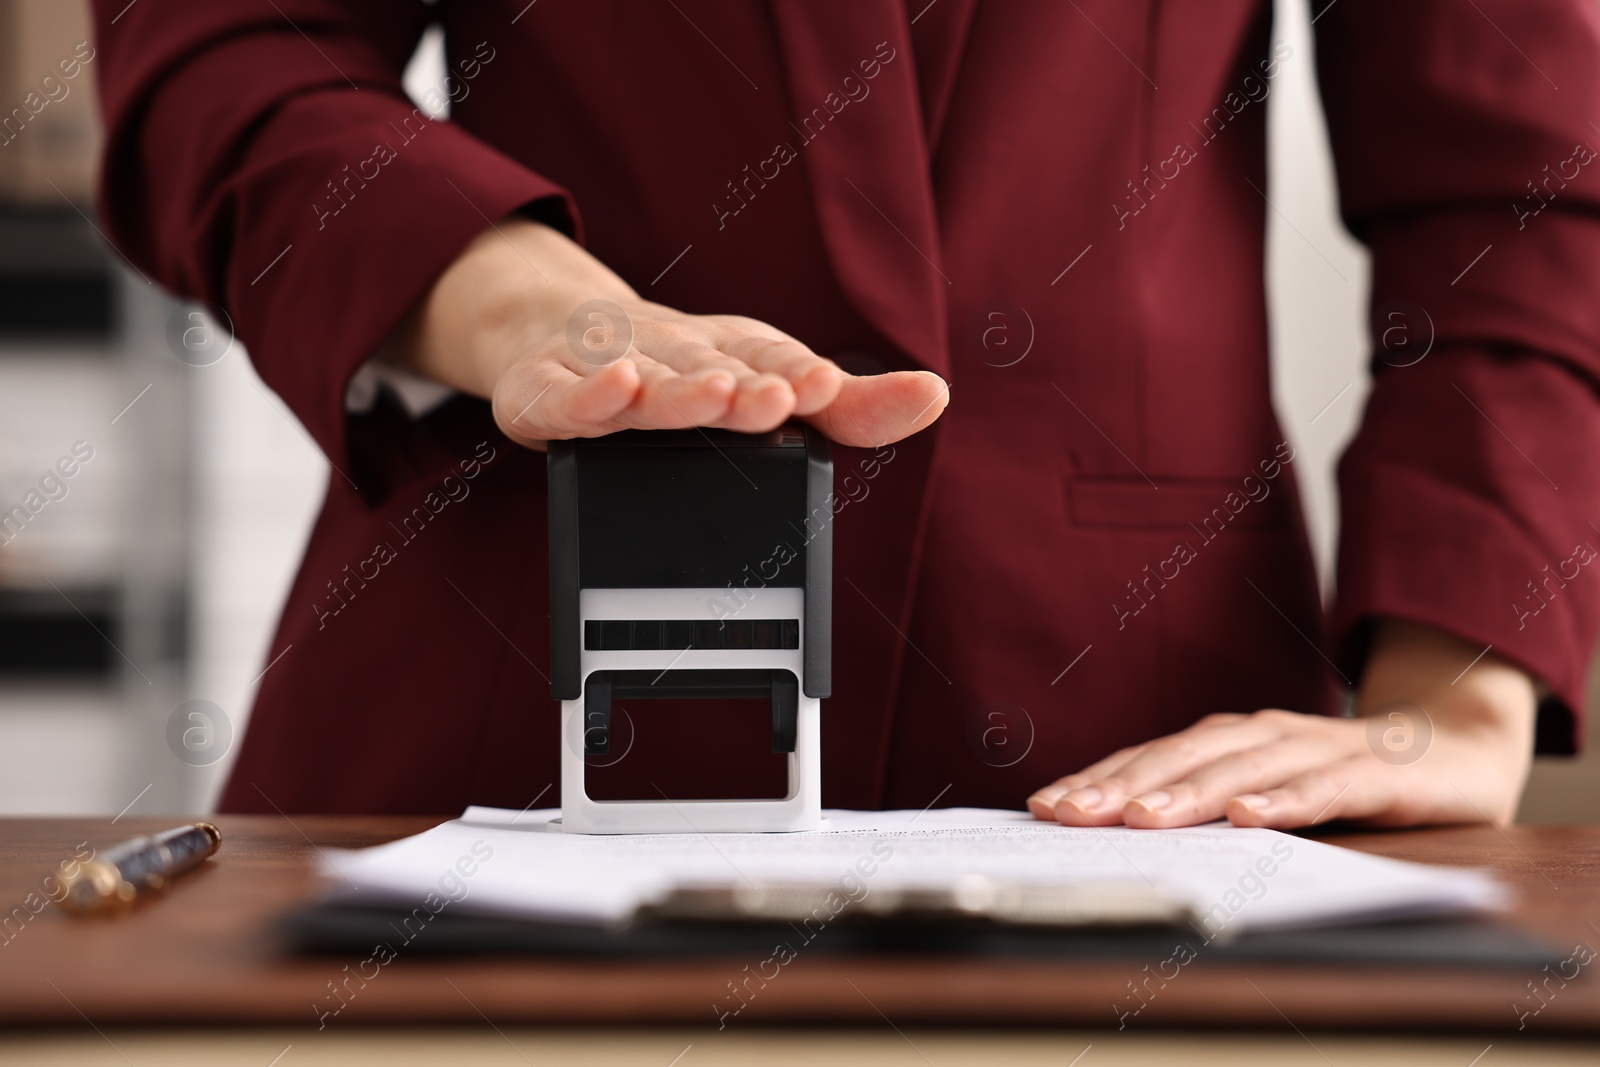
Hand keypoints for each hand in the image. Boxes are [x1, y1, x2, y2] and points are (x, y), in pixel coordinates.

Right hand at [383, 217, 947, 447]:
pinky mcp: (544, 396)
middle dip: (747, 387)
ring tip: (716, 395)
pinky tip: (614, 389)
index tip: (829, 388)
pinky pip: (562, 399)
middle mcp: (670, 353)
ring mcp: (605, 371)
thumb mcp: (771, 382)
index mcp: (728, 351)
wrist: (555, 337)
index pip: (769, 359)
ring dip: (680, 390)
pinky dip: (587, 396)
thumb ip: (855, 410)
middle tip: (782, 399)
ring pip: (644, 381)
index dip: (798, 373)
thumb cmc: (681, 368)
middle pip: (710, 370)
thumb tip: (937, 394)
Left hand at [1027, 619, 1538, 829]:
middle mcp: (1262, 734)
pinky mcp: (1373, 772)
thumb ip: (1205, 806)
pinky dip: (1287, 800)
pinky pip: (1324, 786)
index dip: (1096, 780)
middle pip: (1182, 759)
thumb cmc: (1336, 778)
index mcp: (1227, 740)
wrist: (1450, 750)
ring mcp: (1316, 747)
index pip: (1149, 759)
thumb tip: (1118, 836)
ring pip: (1243, 769)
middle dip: (1121, 786)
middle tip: (1071, 814)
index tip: (1042, 807)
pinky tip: (1252, 818)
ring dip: (1190, 793)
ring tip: (1143, 818)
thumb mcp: (1261, 791)